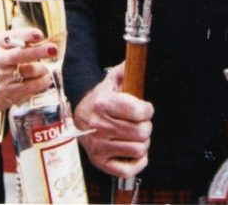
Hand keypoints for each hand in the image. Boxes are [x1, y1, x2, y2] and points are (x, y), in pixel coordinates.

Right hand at [0, 28, 56, 105]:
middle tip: (54, 50)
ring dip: (43, 69)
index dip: (25, 35)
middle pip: (18, 55)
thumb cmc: (11, 62)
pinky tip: (47, 79)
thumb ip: (28, 41)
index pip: (10, 36)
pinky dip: (42, 82)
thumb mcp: (13, 47)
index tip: (40, 35)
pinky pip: (30, 86)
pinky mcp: (9, 91)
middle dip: (38, 52)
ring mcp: (2, 76)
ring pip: (28, 71)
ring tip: (48, 69)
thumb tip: (50, 45)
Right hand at [74, 63, 152, 178]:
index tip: (145, 108)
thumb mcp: (112, 80)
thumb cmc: (101, 98)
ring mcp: (98, 146)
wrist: (79, 114)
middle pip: (142, 132)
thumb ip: (127, 69)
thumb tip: (137, 57)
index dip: (148, 109)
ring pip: (139, 149)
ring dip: (142, 142)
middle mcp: (99, 125)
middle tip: (140, 123)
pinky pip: (128, 170)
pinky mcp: (99, 162)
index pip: (139, 111)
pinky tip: (134, 152)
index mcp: (103, 103)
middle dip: (146, 126)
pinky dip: (137, 162)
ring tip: (135, 135)